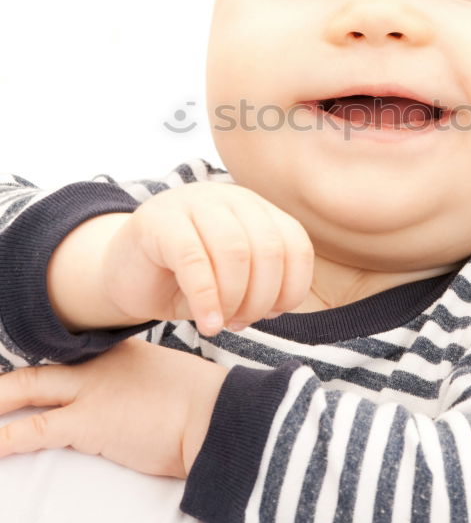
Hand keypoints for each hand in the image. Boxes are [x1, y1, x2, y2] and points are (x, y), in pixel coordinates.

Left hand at [0, 338, 228, 477]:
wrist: (218, 414)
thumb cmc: (205, 407)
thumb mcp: (171, 385)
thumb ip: (147, 388)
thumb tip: (145, 406)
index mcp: (118, 355)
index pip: (63, 361)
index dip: (31, 373)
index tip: (10, 380)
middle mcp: (98, 365)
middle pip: (34, 370)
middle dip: (2, 384)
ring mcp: (92, 390)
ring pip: (25, 388)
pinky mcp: (89, 421)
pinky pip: (33, 429)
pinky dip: (4, 439)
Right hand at [99, 182, 314, 335]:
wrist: (125, 274)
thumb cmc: (184, 280)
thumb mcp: (232, 279)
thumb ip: (261, 282)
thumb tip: (279, 304)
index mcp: (255, 209)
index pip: (294, 243)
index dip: (291, 286)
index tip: (273, 314)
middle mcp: (228, 198)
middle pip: (268, 249)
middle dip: (261, 298)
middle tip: (241, 322)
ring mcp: (193, 202)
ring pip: (235, 252)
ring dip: (235, 299)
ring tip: (223, 324)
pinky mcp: (159, 220)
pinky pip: (194, 261)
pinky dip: (207, 300)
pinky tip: (207, 324)